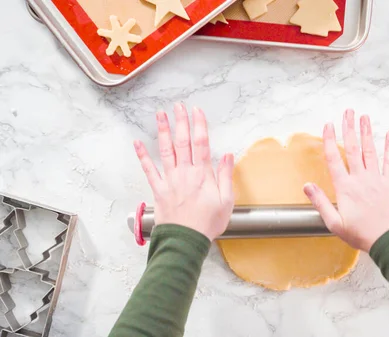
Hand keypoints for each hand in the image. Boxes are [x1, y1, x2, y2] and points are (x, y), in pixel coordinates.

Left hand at [134, 103, 233, 240]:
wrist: (186, 240)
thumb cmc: (207, 223)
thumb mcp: (226, 201)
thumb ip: (226, 176)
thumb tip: (228, 156)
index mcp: (203, 174)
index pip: (202, 143)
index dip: (199, 125)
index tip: (197, 111)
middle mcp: (185, 173)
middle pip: (183, 141)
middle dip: (181, 122)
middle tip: (179, 106)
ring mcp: (170, 180)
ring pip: (166, 150)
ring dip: (163, 131)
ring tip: (161, 115)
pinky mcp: (159, 189)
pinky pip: (149, 169)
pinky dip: (143, 156)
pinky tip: (138, 143)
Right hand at [303, 109, 388, 251]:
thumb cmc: (361, 234)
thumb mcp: (335, 223)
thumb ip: (320, 203)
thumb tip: (307, 186)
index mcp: (345, 188)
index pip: (334, 159)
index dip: (330, 140)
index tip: (328, 125)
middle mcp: (360, 179)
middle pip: (353, 148)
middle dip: (349, 128)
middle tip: (348, 112)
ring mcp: (377, 179)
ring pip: (370, 151)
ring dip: (366, 132)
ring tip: (364, 117)